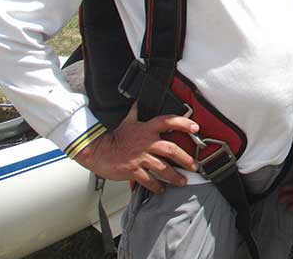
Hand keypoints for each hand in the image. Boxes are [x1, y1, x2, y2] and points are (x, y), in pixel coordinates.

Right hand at [74, 103, 198, 193]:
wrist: (97, 150)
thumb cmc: (114, 136)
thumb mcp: (127, 121)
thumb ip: (135, 112)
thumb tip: (137, 101)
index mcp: (147, 129)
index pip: (168, 121)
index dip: (183, 123)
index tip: (196, 128)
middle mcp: (146, 143)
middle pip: (171, 150)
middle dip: (185, 159)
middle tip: (194, 166)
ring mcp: (140, 158)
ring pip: (163, 168)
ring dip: (175, 176)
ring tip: (182, 181)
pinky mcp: (133, 171)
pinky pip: (149, 181)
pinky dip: (156, 186)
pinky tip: (161, 190)